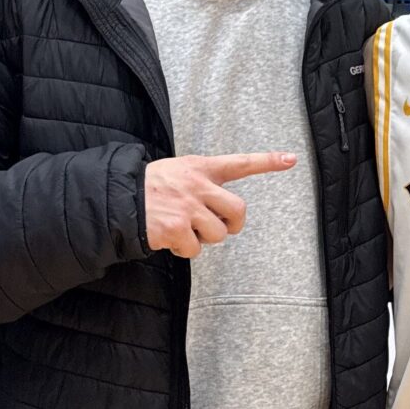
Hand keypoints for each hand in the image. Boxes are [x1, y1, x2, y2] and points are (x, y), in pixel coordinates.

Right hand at [143, 152, 295, 258]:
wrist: (118, 199)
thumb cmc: (149, 188)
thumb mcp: (177, 171)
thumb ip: (201, 182)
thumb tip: (221, 209)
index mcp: (200, 167)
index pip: (240, 162)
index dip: (268, 161)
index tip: (291, 159)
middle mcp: (198, 185)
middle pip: (239, 211)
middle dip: (232, 225)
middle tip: (217, 226)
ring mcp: (189, 207)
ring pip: (218, 234)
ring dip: (203, 239)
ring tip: (182, 228)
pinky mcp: (177, 228)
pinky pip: (195, 249)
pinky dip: (184, 250)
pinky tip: (169, 238)